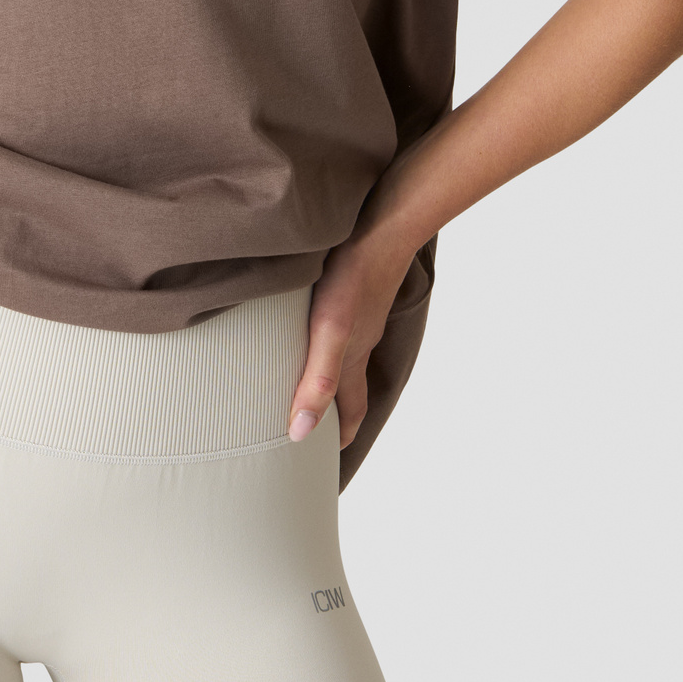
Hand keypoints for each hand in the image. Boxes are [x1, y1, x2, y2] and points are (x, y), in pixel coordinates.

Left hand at [287, 229, 414, 446]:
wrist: (381, 227)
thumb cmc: (352, 278)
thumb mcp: (329, 333)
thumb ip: (316, 380)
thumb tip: (301, 432)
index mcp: (352, 358)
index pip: (351, 408)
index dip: (342, 434)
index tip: (329, 454)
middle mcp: (359, 340)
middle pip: (348, 385)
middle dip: (335, 409)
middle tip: (314, 423)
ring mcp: (360, 315)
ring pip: (345, 354)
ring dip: (330, 373)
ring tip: (308, 377)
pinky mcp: (356, 291)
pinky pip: (344, 325)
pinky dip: (331, 339)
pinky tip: (316, 324)